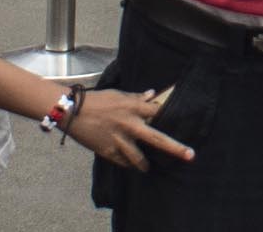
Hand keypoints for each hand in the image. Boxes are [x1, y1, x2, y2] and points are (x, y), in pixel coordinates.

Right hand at [67, 86, 193, 170]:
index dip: (169, 114)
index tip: (182, 118)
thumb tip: (152, 95)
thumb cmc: (96, 100)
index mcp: (132, 107)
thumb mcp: (117, 94)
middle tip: (190, 155)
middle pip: (157, 138)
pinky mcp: (109, 152)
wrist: (72, 112)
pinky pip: (124, 163)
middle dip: (176, 148)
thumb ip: (136, 97)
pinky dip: (127, 163)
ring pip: (139, 159)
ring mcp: (119, 140)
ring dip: (145, 165)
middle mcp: (129, 124)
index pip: (157, 111)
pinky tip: (129, 163)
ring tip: (147, 167)